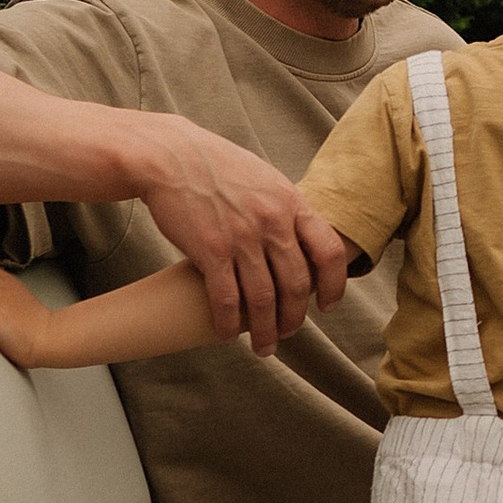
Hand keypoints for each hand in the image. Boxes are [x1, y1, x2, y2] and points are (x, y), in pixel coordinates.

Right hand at [133, 118, 347, 358]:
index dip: (334, 285)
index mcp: (291, 203)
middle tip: (288, 332)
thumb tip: (302, 234)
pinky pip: (226, 299)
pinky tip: (226, 335)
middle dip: (295, 317)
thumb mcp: (264, 178)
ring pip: (264, 299)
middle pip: (297, 285)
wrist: (169, 155)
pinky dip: (228, 323)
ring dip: (265, 330)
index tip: (327, 305)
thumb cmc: (215, 165)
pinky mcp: (210, 251)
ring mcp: (242, 238)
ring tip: (264, 347)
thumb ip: (285, 207)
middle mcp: (272, 222)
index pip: (330, 252)